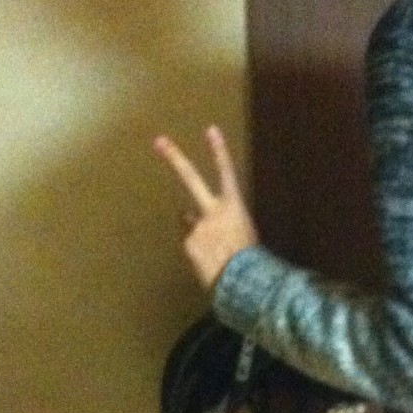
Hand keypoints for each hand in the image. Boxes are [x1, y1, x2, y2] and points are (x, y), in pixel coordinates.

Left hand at [153, 125, 258, 290]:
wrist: (244, 282)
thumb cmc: (253, 261)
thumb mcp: (247, 235)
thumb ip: (229, 224)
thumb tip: (214, 228)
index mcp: (235, 208)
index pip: (227, 173)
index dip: (219, 151)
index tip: (210, 129)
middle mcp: (213, 212)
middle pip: (191, 178)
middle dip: (175, 158)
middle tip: (159, 141)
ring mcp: (197, 226)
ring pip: (190, 225)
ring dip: (197, 233)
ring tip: (214, 253)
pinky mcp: (188, 244)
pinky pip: (190, 246)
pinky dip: (197, 253)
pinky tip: (210, 264)